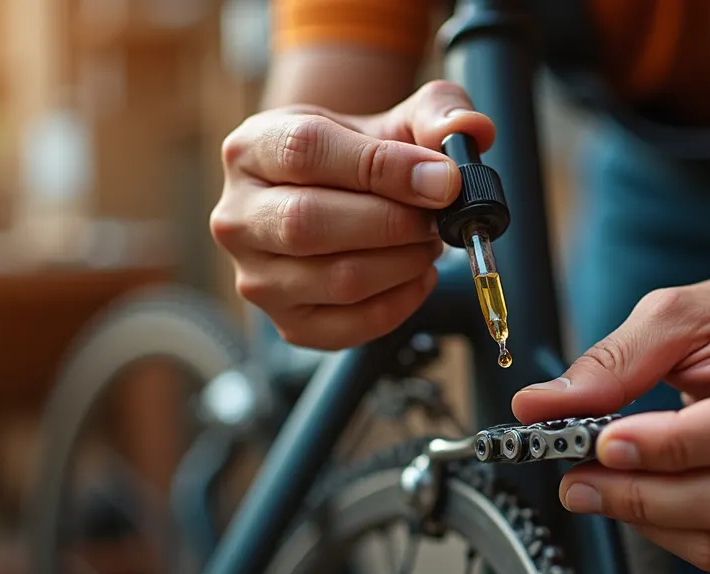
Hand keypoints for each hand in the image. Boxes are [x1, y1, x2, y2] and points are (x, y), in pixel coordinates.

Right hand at [211, 82, 495, 349]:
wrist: (336, 198)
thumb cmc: (361, 157)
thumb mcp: (395, 119)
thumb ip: (438, 112)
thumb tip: (470, 131)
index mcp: (252, 148)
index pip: (306, 152)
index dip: (383, 167)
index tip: (442, 180)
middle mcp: (238, 216)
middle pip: (309, 224)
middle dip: (394, 223)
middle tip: (438, 217)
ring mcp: (257, 277)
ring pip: (337, 279)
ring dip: (404, 262)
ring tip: (428, 241)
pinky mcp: (288, 322)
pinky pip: (351, 326)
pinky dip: (401, 303)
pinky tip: (417, 275)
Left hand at [511, 278, 709, 571]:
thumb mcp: (676, 316)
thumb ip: (612, 362)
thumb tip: (540, 405)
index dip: (668, 448)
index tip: (601, 444)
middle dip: (645, 495)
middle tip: (576, 480)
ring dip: (650, 518)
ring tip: (594, 488)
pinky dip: (672, 529)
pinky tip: (640, 496)